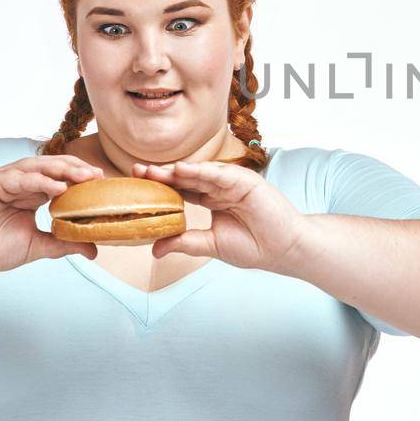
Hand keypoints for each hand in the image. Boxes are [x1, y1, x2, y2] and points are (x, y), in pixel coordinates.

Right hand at [0, 155, 103, 275]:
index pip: (63, 179)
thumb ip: (64, 243)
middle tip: (99, 177)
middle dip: (78, 170)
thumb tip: (94, 250)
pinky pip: (20, 178)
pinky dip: (40, 180)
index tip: (104, 185)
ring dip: (63, 170)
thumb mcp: (38, 245)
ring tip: (84, 177)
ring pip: (39, 167)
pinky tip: (58, 187)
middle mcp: (22, 183)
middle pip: (54, 168)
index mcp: (34, 193)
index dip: (82, 180)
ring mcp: (7, 180)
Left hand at [133, 159, 307, 270]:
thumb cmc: (253, 247)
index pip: (181, 190)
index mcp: (212, 200)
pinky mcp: (247, 181)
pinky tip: (182, 170)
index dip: (159, 187)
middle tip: (136, 171)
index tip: (136, 185)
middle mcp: (220, 188)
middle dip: (161, 175)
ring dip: (176, 171)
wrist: (283, 250)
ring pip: (200, 173)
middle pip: (186, 178)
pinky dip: (201, 171)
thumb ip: (185, 242)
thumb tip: (154, 249)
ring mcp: (233, 183)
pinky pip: (220, 174)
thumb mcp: (211, 245)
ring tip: (152, 172)